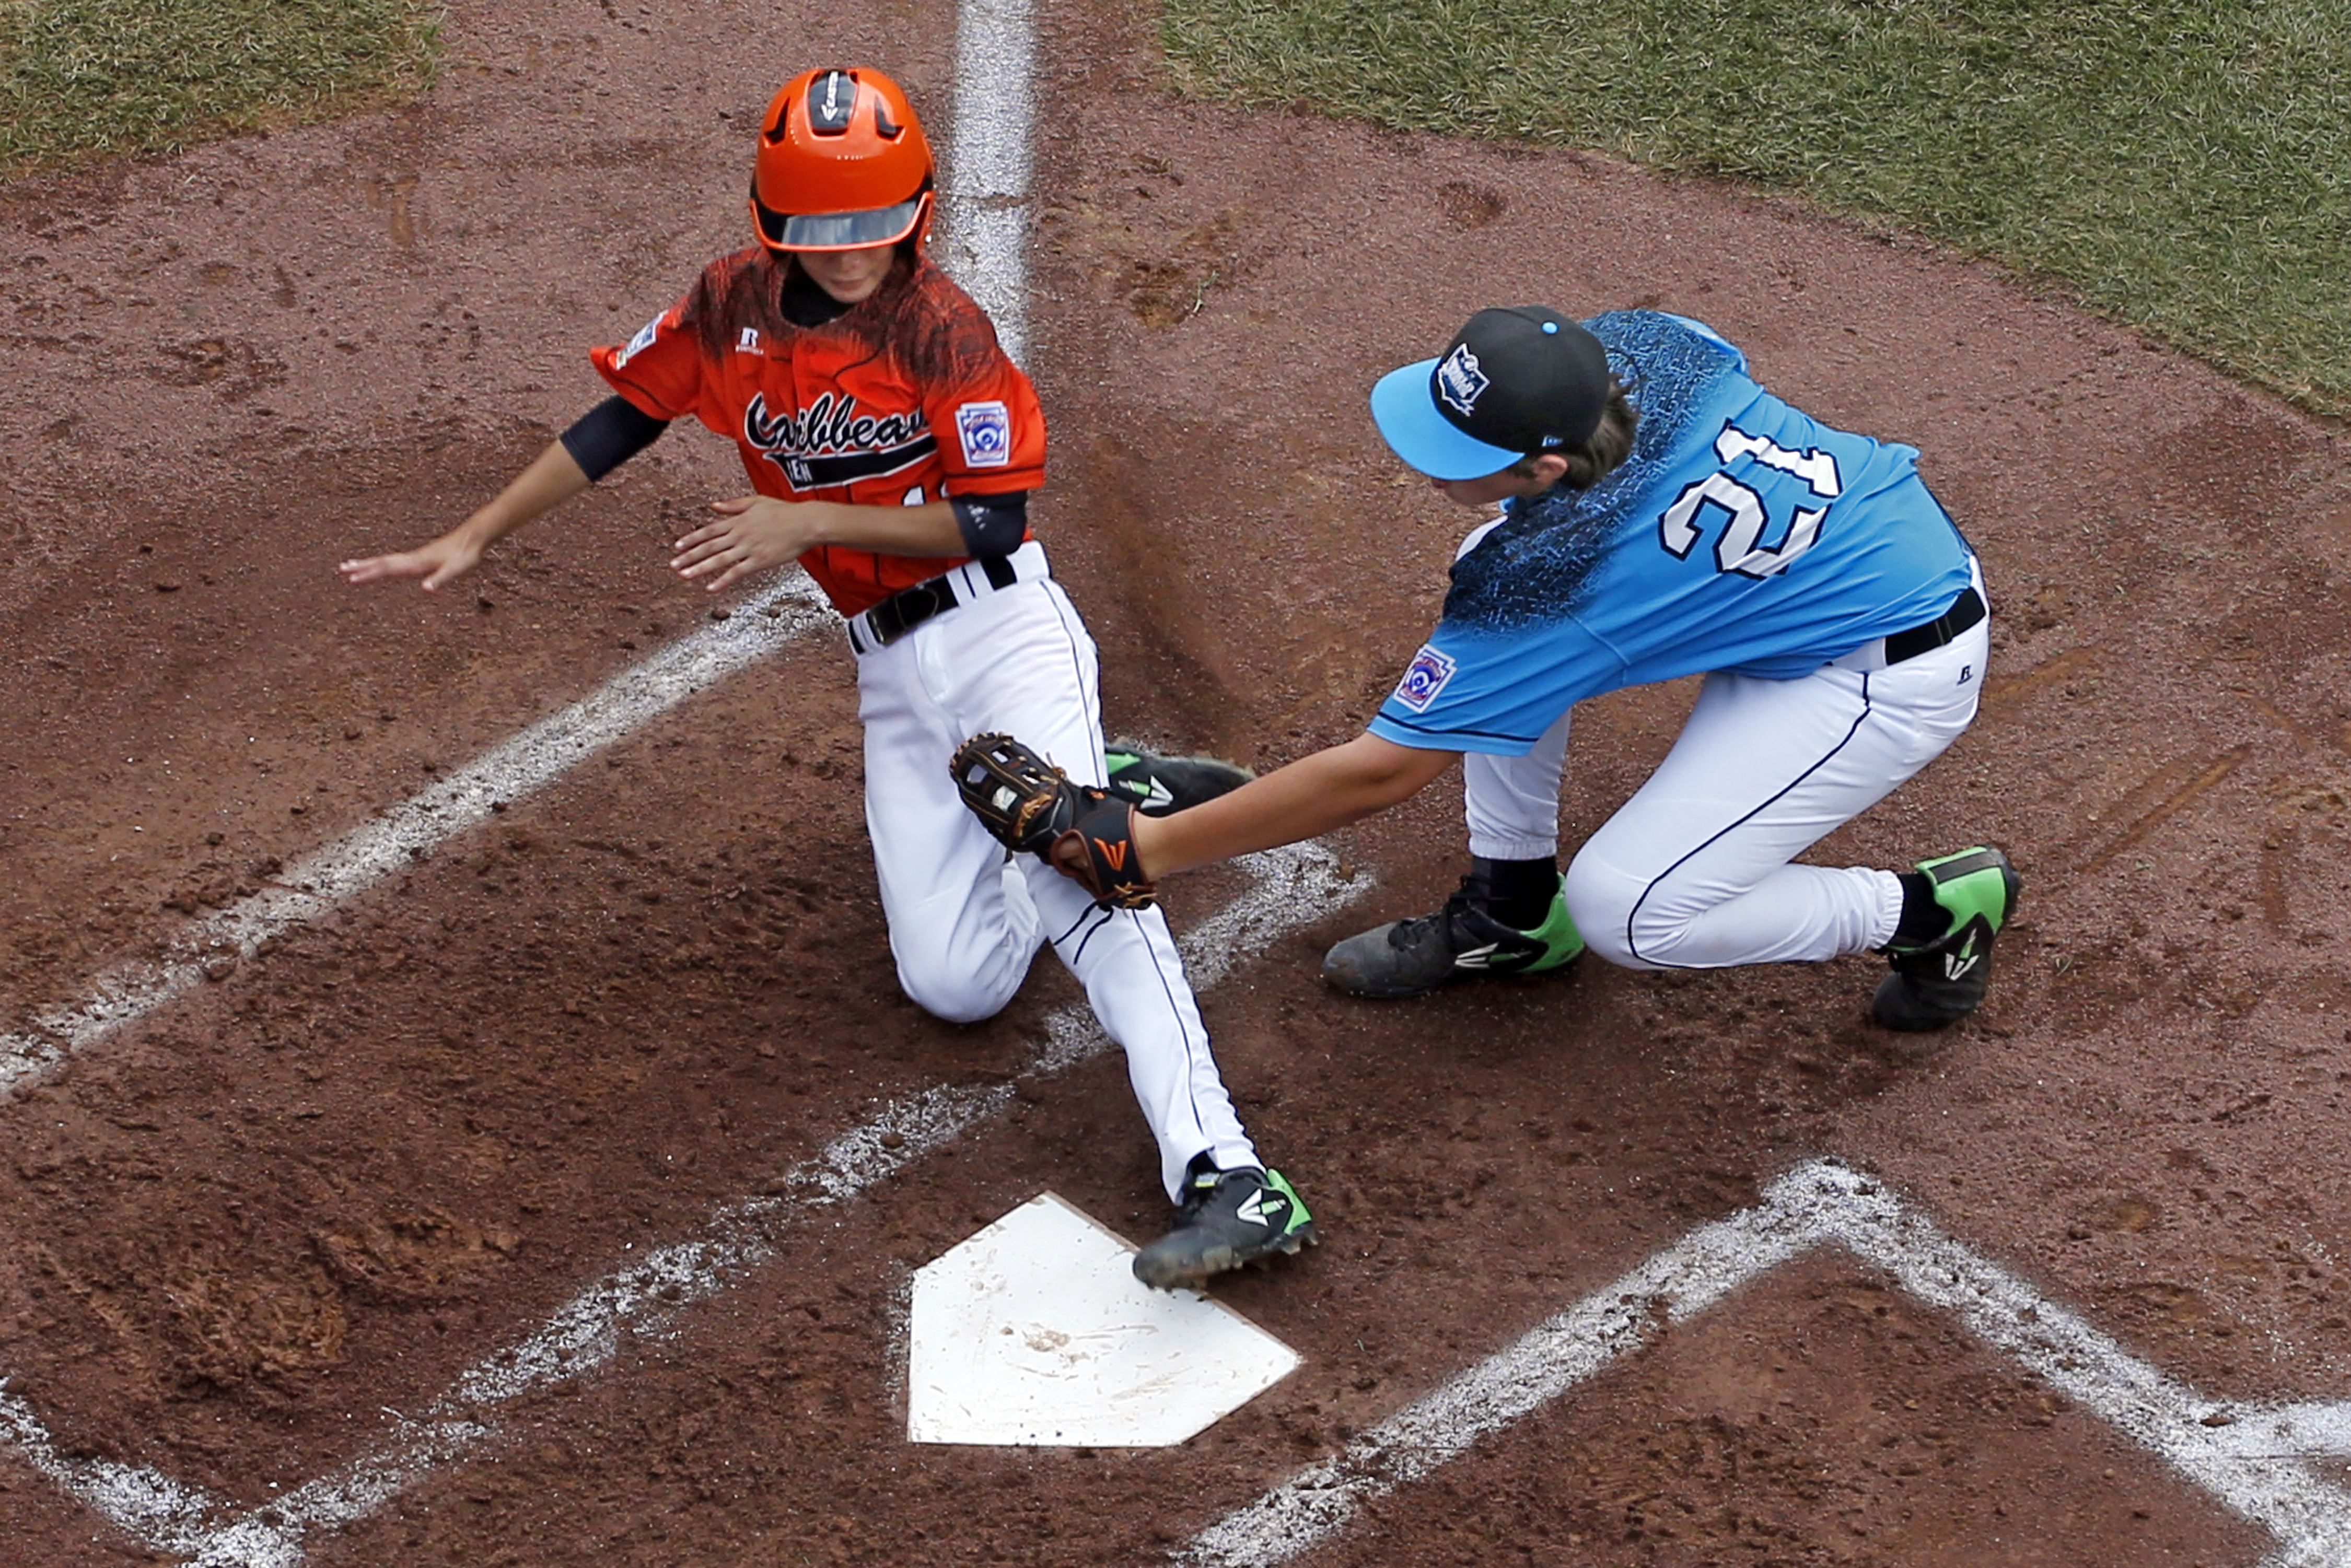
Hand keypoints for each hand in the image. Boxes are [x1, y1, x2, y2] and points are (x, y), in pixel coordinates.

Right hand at [338, 530, 484, 591]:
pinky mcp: (420, 557)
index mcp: (416, 563)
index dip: (370, 574)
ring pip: (386, 560)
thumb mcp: (455, 571)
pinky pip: (395, 562)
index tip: (352, 579)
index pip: (388, 569)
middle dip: (361, 567)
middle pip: (381, 562)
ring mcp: (415, 557)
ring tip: (350, 566)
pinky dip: (382, 564)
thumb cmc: (466, 555)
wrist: (475, 537)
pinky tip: (382, 568)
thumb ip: (440, 579)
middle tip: (340, 570)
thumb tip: (425, 589)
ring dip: (368, 564)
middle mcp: (412, 558)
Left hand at [671, 495, 829, 591]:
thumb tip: (713, 506)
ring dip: (700, 568)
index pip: (709, 530)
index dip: (692, 539)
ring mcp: (749, 548)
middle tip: (674, 564)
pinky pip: (737, 572)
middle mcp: (739, 534)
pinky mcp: (760, 561)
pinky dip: (723, 580)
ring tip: (684, 575)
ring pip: (719, 560)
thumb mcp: (757, 501)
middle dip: (689, 556)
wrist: (805, 523)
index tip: (677, 546)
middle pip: (709, 546)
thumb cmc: (784, 511)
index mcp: (738, 520)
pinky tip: (710, 588)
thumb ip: (734, 505)